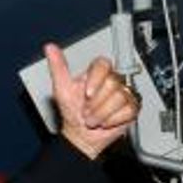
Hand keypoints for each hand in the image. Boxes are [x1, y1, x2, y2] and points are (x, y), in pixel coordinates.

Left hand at [44, 43, 139, 159]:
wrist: (80, 134)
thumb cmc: (71, 111)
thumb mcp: (61, 88)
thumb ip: (57, 66)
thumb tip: (50, 48)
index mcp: (97, 73)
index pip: (103, 64)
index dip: (96, 80)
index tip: (87, 94)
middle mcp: (112, 80)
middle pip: (112, 84)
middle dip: (96, 103)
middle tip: (87, 110)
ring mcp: (124, 93)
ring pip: (120, 98)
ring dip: (102, 114)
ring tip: (94, 118)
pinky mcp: (132, 107)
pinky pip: (128, 110)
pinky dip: (113, 119)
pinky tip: (106, 121)